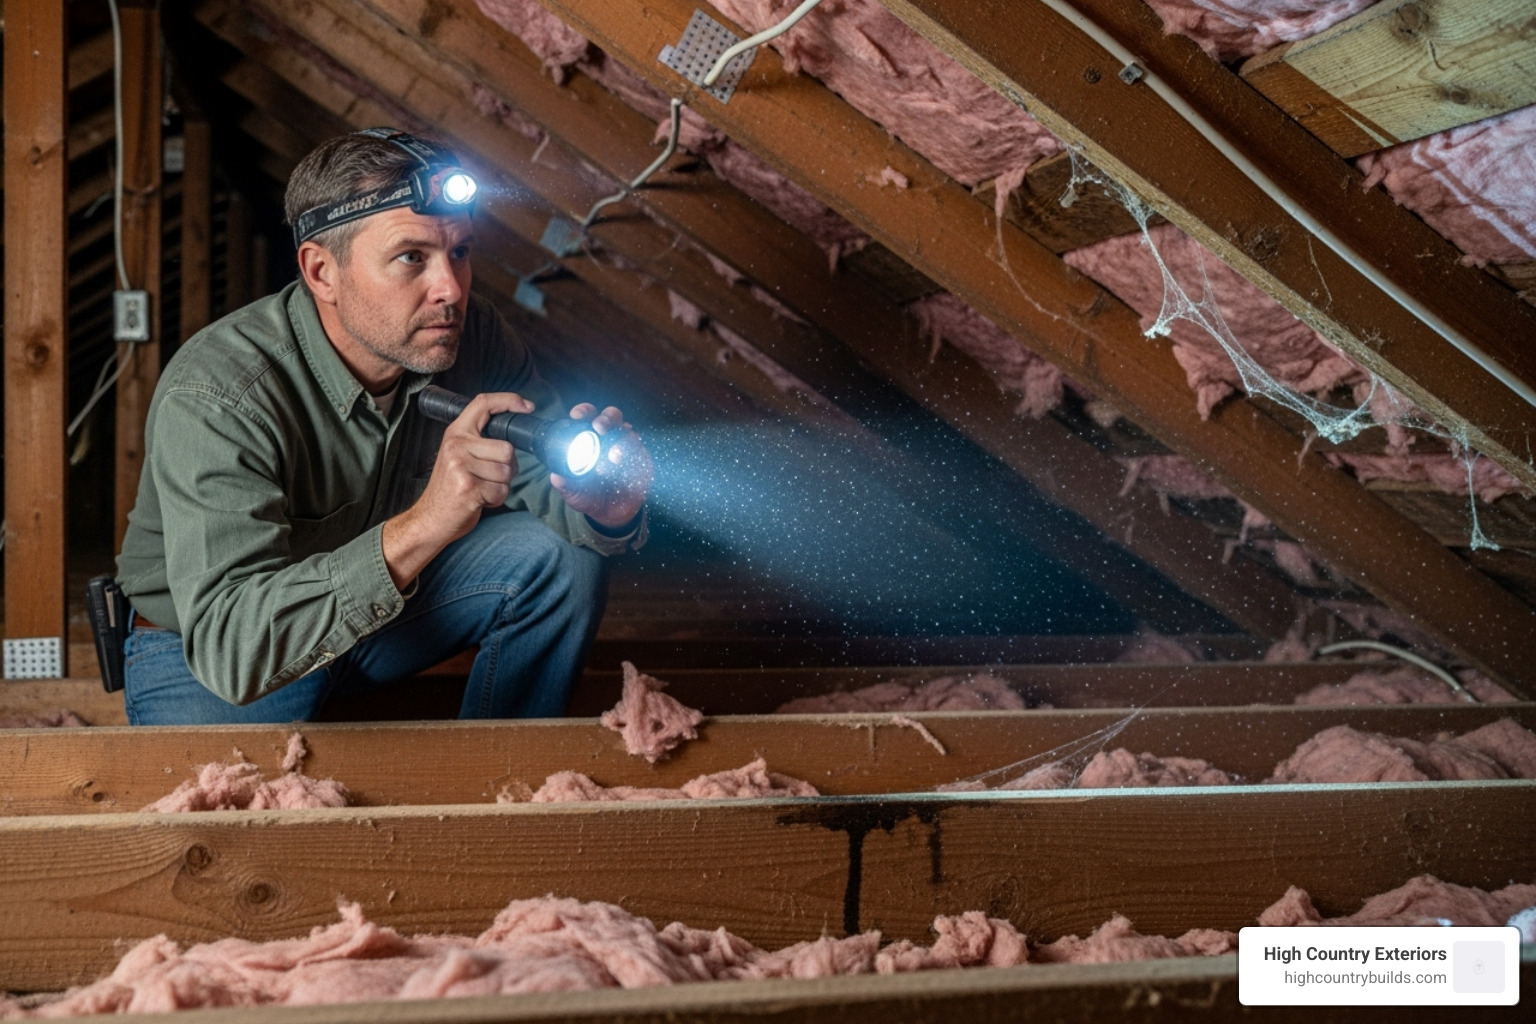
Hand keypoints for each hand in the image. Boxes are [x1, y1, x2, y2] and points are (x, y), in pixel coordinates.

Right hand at [382, 392, 532, 587]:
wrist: (429, 519)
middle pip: (507, 449)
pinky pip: (502, 490)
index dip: (509, 401)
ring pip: (507, 471)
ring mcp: (461, 466)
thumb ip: (479, 442)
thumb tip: (513, 434)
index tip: (527, 407)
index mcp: (456, 434)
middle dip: (507, 468)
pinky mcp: (469, 488)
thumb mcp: (458, 455)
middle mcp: (457, 446)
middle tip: (489, 477)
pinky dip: (496, 499)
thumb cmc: (449, 489)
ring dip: (501, 485)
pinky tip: (479, 499)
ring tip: (481, 488)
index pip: (483, 403)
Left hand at [550, 404, 652, 528]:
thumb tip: (556, 476)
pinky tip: (625, 464)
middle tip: (599, 428)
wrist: (610, 514)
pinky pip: (640, 449)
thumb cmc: (589, 496)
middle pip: (611, 416)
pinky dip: (633, 453)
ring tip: (614, 455)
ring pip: (627, 430)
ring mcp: (626, 446)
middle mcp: (609, 437)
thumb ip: (564, 483)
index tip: (577, 417)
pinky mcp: (640, 458)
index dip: (583, 411)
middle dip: (606, 418)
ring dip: (621, 438)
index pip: (587, 417)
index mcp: (589, 438)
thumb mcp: (572, 491)